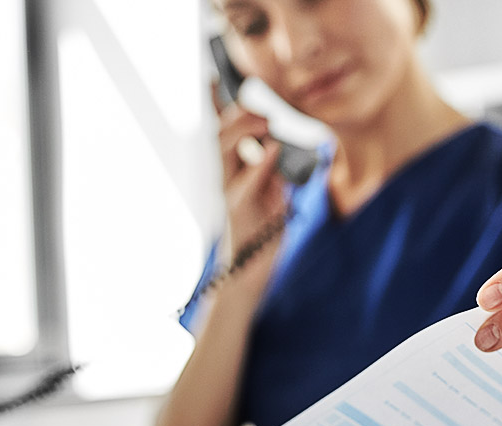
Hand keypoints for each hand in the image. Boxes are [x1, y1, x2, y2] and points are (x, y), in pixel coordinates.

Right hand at [213, 83, 287, 280]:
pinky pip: (246, 181)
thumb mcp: (276, 193)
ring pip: (224, 149)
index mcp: (234, 170)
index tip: (215, 77)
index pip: (224, 131)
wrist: (251, 272)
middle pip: (220, 133)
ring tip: (267, 122)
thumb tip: (286, 145)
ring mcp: (229, 192)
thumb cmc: (263, 232)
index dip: (218, 104)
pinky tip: (274, 150)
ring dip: (245, 130)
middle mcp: (226, 177)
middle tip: (260, 103)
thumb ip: (278, 170)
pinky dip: (260, 163)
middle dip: (238, 112)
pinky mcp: (238, 209)